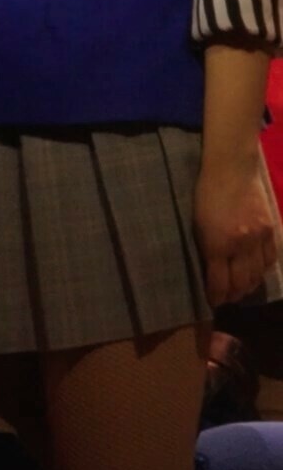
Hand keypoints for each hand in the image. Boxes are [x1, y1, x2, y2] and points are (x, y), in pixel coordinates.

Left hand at [194, 158, 277, 305]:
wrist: (231, 167)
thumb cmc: (206, 192)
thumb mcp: (198, 223)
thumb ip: (207, 249)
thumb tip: (212, 272)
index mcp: (217, 244)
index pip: (219, 283)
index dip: (216, 296)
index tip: (213, 301)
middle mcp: (240, 245)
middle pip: (241, 284)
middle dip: (233, 295)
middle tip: (228, 298)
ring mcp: (259, 238)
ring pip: (258, 275)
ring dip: (250, 286)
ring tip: (242, 289)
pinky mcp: (272, 230)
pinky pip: (271, 259)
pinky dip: (264, 270)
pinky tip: (257, 272)